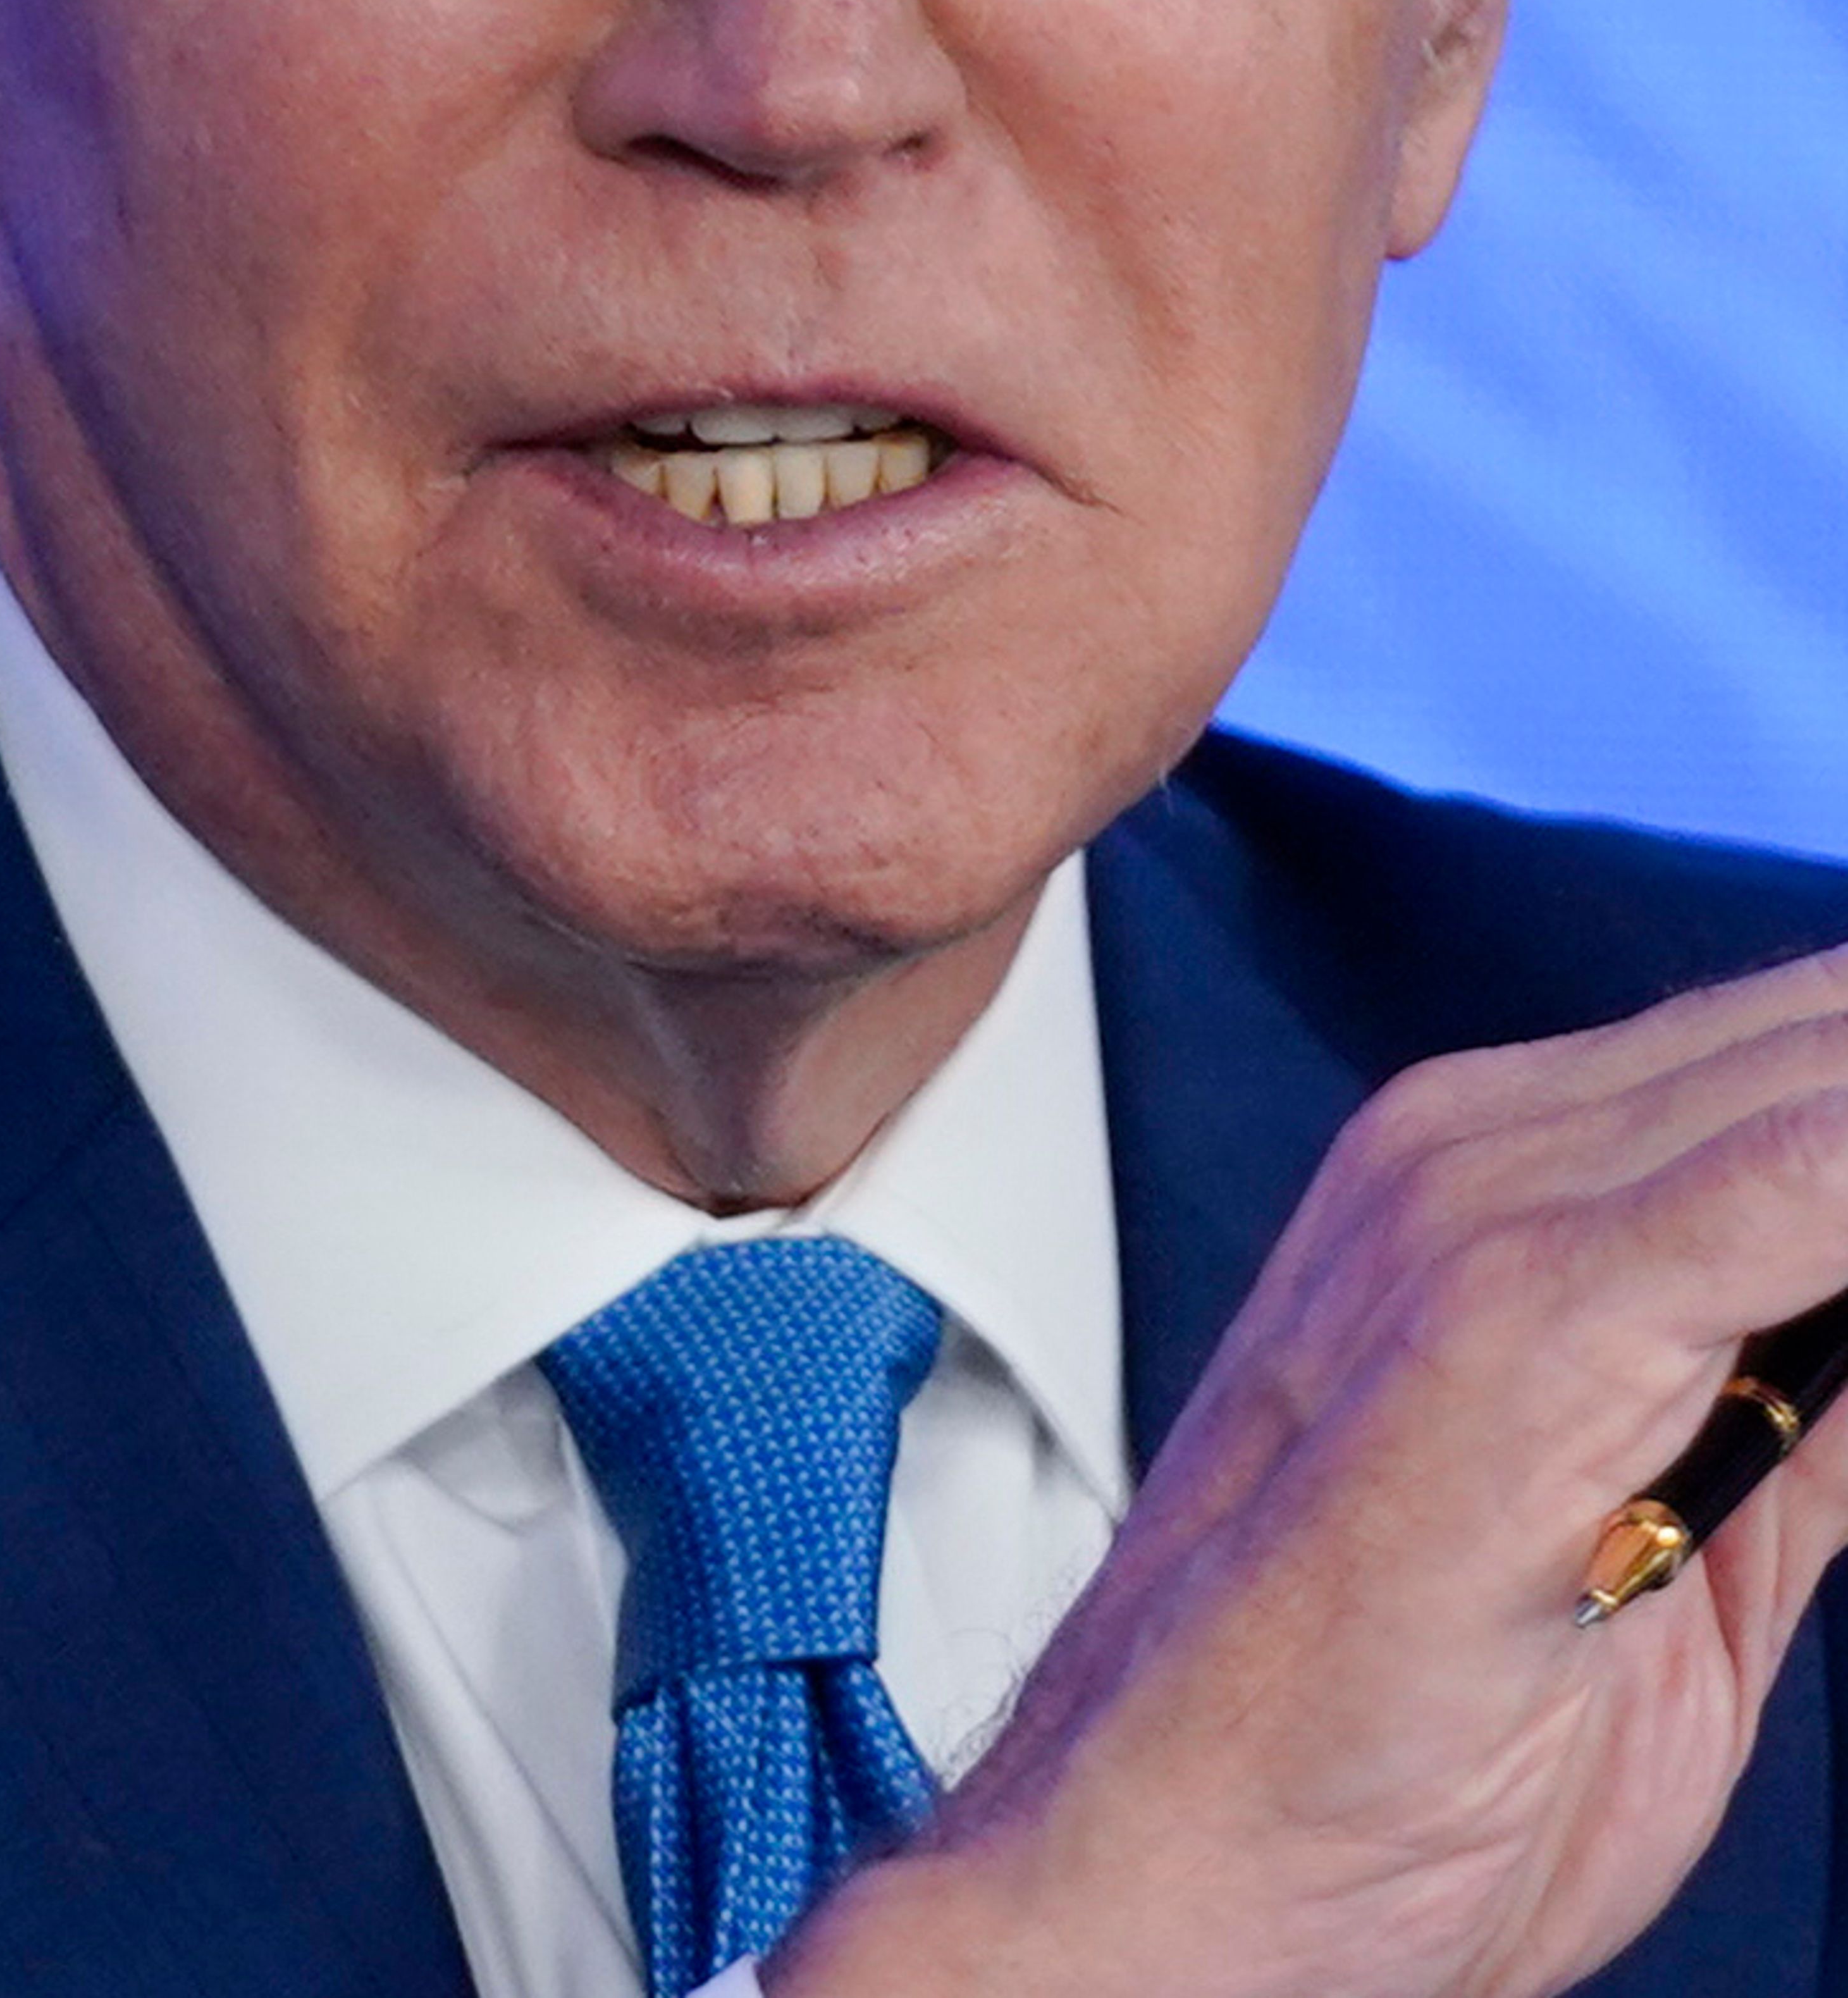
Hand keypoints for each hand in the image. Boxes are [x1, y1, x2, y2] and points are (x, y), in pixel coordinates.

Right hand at [773, 946, 1847, 1997]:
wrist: (1155, 1899)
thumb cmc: (1378, 1769)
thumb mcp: (1681, 1560)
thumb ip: (1824, 1411)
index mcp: (1493, 1175)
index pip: (1807, 1058)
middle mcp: (1473, 1148)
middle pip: (1826, 1037)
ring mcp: (1479, 1213)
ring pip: (1823, 1080)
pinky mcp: (1514, 1318)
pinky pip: (1793, 1180)